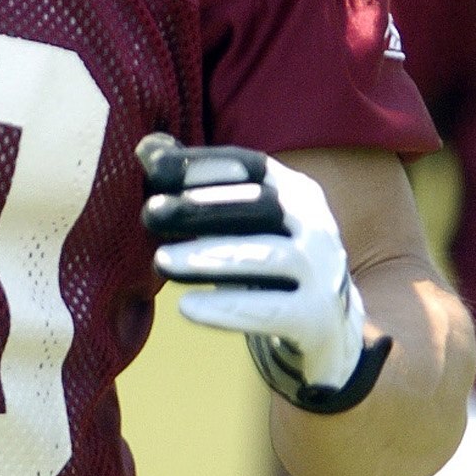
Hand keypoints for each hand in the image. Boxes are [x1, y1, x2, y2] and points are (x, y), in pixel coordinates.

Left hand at [137, 134, 388, 412]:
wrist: (328, 326)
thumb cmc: (270, 264)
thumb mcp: (244, 221)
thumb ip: (200, 187)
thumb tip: (147, 149)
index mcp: (295, 192)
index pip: (251, 167)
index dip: (204, 165)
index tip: (153, 166)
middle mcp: (314, 225)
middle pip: (262, 206)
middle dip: (203, 207)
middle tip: (150, 213)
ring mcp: (321, 272)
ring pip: (267, 257)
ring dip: (211, 257)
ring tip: (161, 260)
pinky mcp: (315, 317)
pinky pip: (271, 310)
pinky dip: (228, 309)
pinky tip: (187, 308)